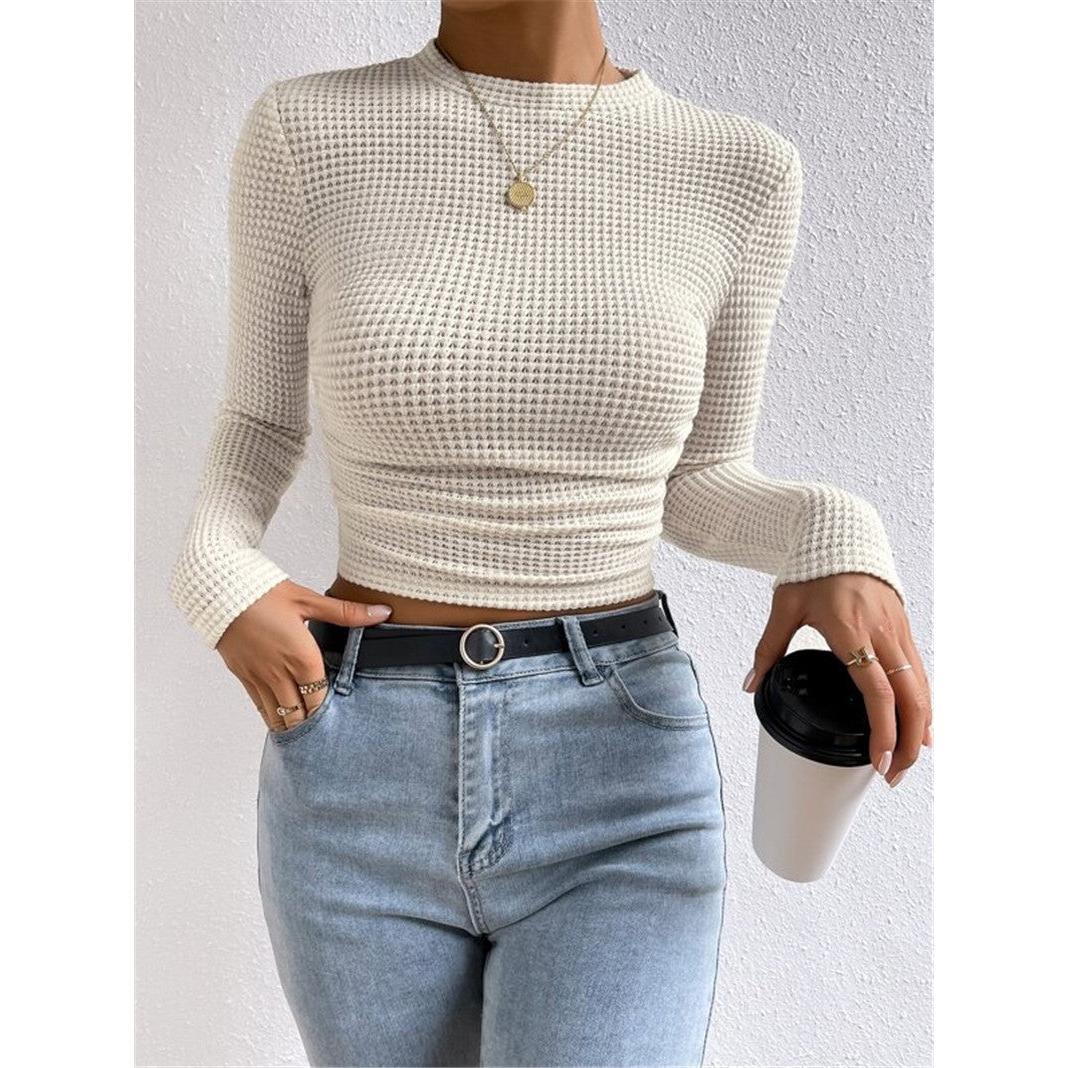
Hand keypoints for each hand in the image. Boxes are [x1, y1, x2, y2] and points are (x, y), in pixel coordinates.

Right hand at [215, 580, 393, 731]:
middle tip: (328, 740)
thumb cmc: (266, 592)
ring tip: (308, 741)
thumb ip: (347, 613)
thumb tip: (384, 612)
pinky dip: (272, 718)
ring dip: (293, 728)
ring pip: (279, 716)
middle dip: (314, 728)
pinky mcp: (242, 675)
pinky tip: (281, 724)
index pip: (321, 699)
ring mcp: (259, 677)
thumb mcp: (309, 600)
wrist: (219, 590)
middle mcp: (280, 673)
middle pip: (300, 715)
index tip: (344, 724)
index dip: (331, 715)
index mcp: (302, 657)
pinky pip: (259, 707)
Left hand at [743, 573, 930, 787]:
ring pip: (921, 687)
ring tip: (907, 761)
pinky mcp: (904, 628)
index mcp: (851, 630)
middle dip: (907, 741)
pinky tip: (922, 726)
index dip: (882, 729)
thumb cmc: (812, 569)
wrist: (840, 534)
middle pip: (909, 697)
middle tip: (893, 774)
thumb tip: (751, 685)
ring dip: (920, 727)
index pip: (877, 690)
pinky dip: (923, 703)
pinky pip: (920, 672)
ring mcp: (899, 631)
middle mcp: (883, 633)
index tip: (880, 760)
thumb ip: (768, 648)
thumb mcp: (784, 606)